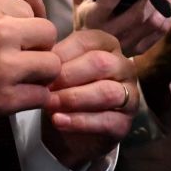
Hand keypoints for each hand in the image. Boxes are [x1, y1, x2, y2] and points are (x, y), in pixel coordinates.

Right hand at [0, 0, 61, 130]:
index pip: (31, 10)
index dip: (24, 25)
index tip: (13, 37)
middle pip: (48, 34)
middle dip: (38, 46)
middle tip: (22, 57)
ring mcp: (2, 66)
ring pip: (50, 65)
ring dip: (39, 74)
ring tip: (22, 78)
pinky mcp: (1, 99)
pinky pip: (40, 95)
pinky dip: (32, 98)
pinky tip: (16, 96)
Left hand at [42, 28, 136, 170]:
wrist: (70, 129)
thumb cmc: (64, 89)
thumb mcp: (58, 70)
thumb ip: (54, 61)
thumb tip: (43, 60)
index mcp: (107, 45)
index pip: (87, 41)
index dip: (62, 54)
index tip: (40, 66)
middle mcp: (123, 66)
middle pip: (100, 64)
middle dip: (68, 75)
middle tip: (45, 86)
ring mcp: (129, 95)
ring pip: (107, 92)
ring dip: (74, 98)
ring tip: (50, 104)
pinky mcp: (125, 123)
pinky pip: (106, 121)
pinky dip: (79, 121)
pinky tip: (59, 120)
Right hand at [72, 0, 170, 55]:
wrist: (89, 49)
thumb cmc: (85, 16)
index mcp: (92, 17)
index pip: (107, 3)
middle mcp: (109, 32)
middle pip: (137, 14)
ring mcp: (126, 43)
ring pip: (153, 23)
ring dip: (164, 4)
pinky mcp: (139, 50)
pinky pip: (160, 32)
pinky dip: (168, 15)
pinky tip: (169, 3)